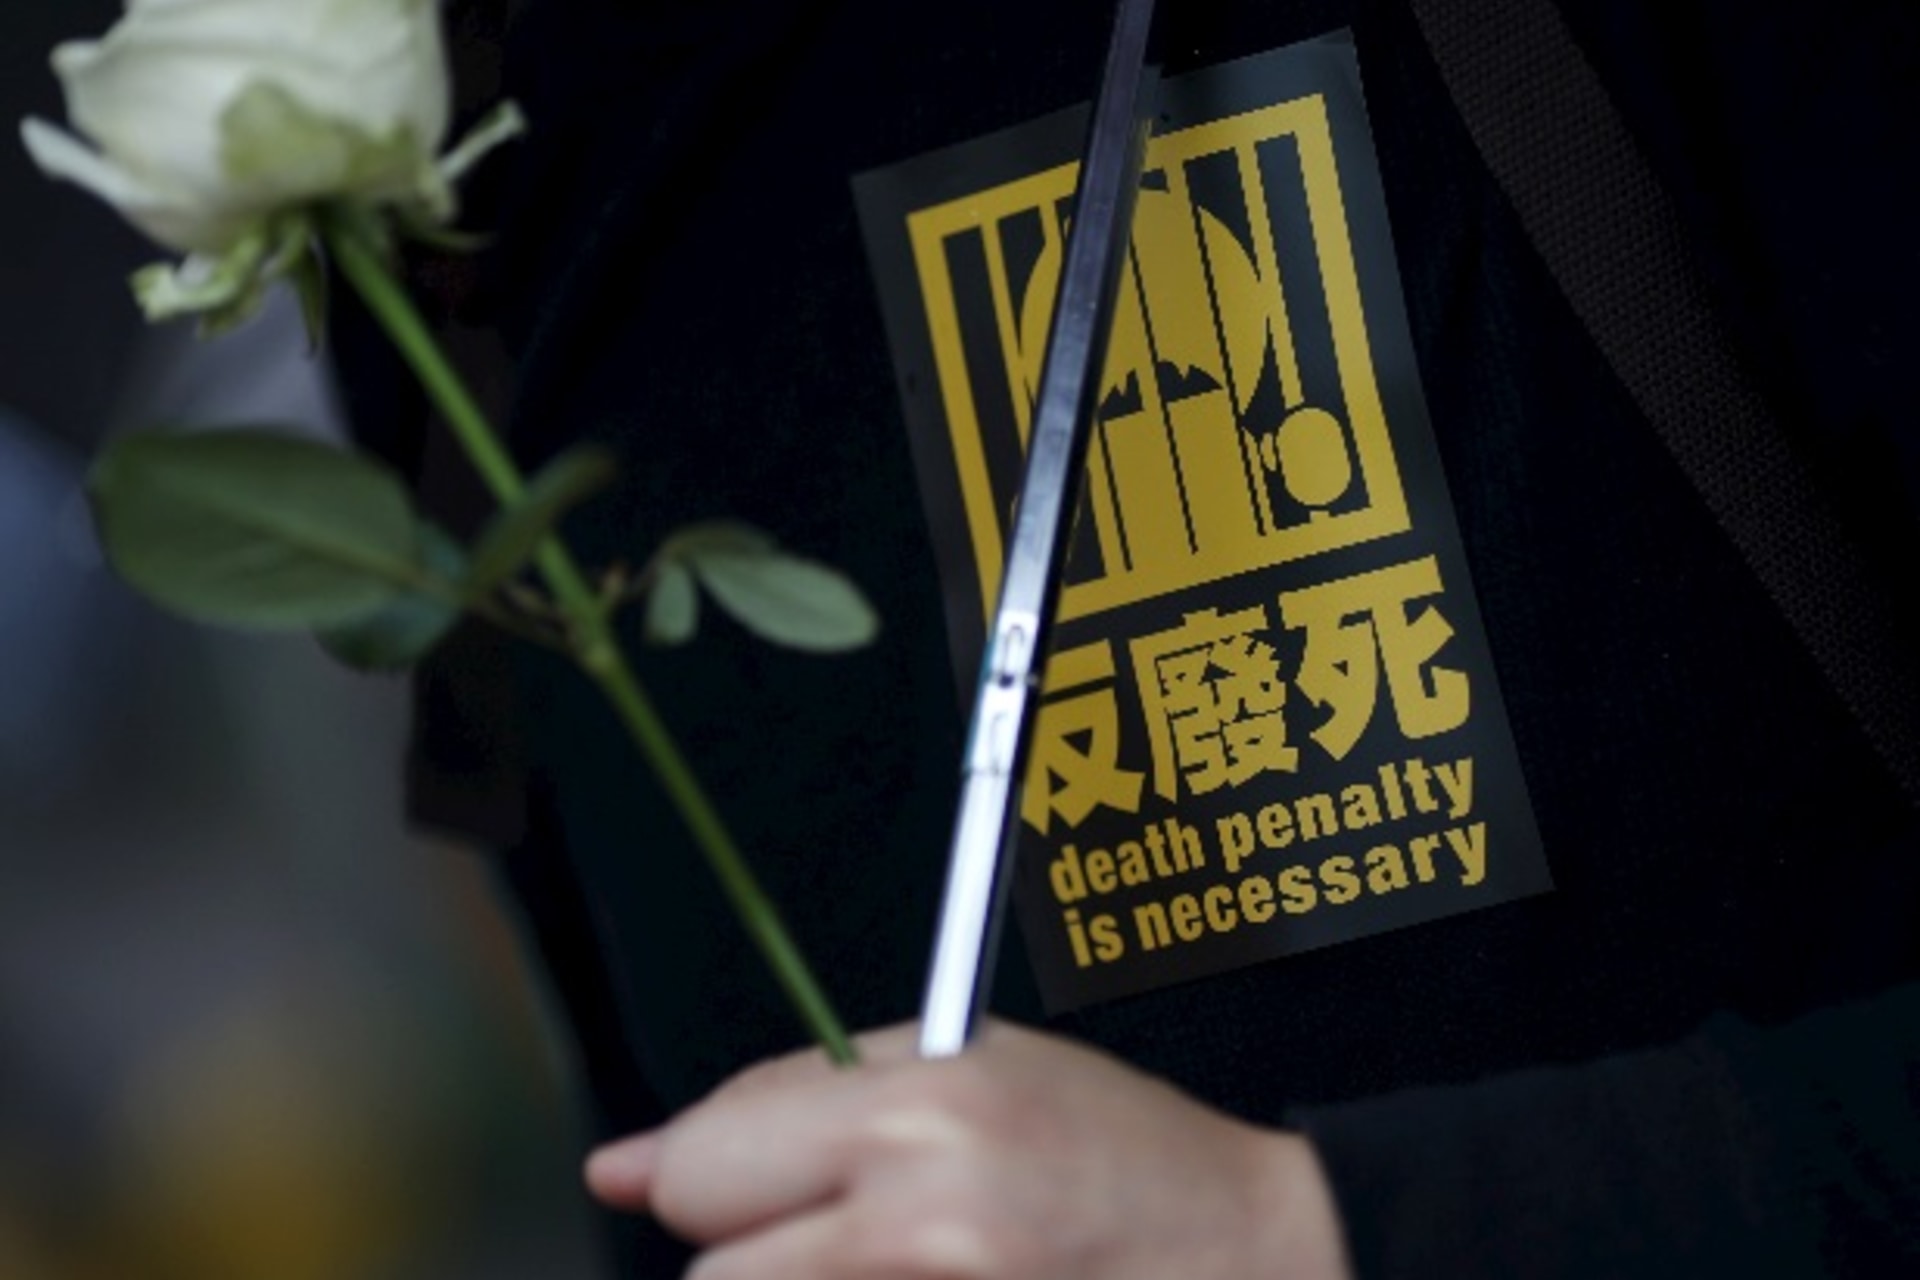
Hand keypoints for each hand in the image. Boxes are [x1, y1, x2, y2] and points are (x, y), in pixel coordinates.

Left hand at [585, 1022, 1351, 1279]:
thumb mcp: (971, 1067)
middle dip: (756, 1260)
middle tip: (851, 1241)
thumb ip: (791, 1101)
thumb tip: (625, 1167)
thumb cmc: (1122, 1157)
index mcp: (923, 1116)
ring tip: (903, 1271)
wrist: (1262, 1262)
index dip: (719, 1176)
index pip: (701, 1168)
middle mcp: (921, 1230)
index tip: (749, 1189)